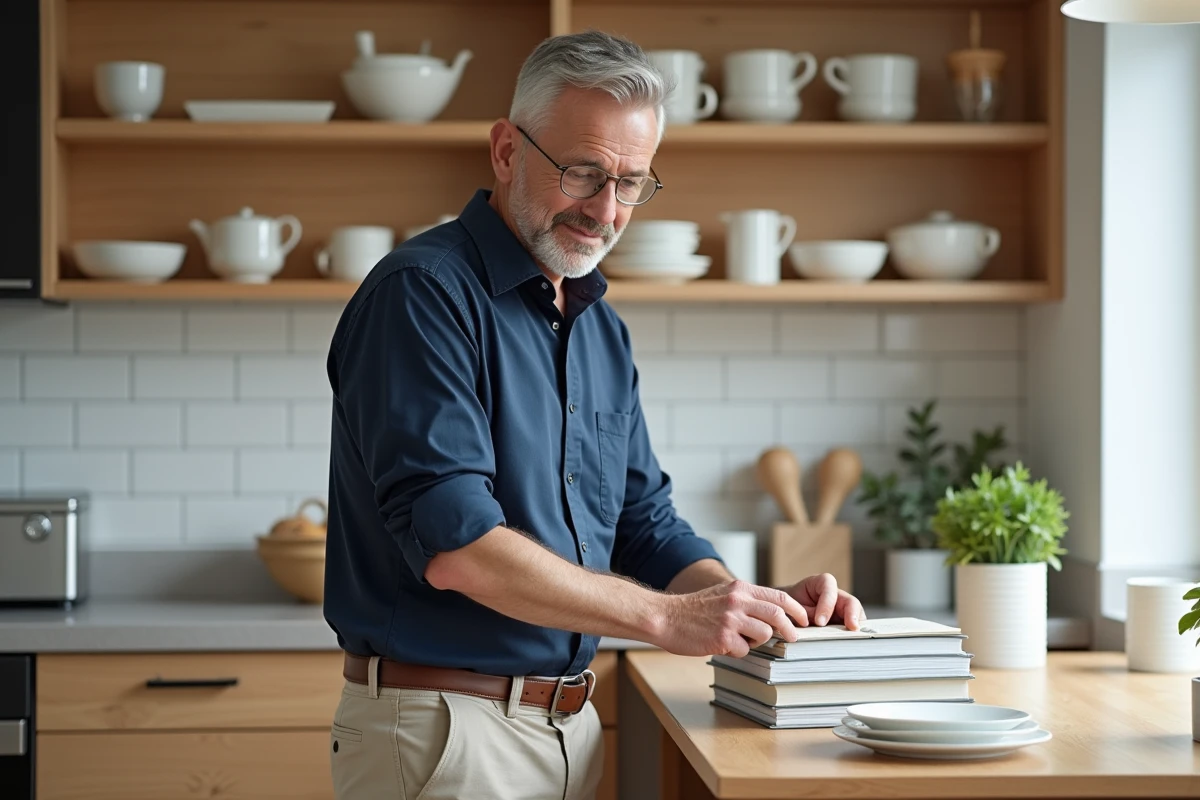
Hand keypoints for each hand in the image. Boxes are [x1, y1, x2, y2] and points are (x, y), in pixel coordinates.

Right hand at [654, 580, 808, 658]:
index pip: (779, 597)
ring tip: (741, 641)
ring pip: (765, 634)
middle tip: (793, 638)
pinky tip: (723, 646)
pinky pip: (744, 650)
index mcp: (739, 589)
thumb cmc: (694, 610)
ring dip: (758, 642)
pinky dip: (738, 652)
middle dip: (790, 629)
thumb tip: (772, 614)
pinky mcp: (722, 638)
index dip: (796, 610)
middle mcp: (737, 601)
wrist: (665, 617)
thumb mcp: (722, 594)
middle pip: (778, 615)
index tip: (804, 620)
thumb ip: (745, 600)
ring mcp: (730, 619)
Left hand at [783, 573, 864, 630]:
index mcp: (821, 583)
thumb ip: (805, 613)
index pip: (829, 588)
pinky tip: (850, 642)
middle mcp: (835, 595)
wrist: (788, 610)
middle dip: (852, 615)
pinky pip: (852, 627)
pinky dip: (852, 634)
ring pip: (856, 615)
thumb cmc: (790, 605)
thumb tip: (817, 625)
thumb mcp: (793, 607)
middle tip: (851, 628)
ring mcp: (842, 609)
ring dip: (854, 626)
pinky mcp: (843, 622)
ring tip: (853, 637)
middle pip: (850, 602)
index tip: (820, 622)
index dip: (827, 605)